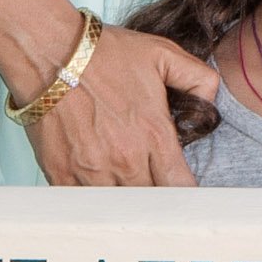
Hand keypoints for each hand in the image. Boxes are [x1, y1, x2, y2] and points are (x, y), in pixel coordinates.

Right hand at [21, 23, 221, 187]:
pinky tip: (96, 181)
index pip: (180, 187)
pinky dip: (92, 199)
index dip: (184, 191)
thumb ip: (197, 77)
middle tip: (151, 182)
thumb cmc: (105, 54)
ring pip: (118, 208)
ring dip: (124, 199)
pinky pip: (84, 204)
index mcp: (154, 134)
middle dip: (154, 195)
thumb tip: (212, 101)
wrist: (50, 53)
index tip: (179, 186)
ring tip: (123, 181)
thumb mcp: (162, 54)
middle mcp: (125, 159)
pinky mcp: (61, 175)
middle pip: (150, 203)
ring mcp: (92, 170)